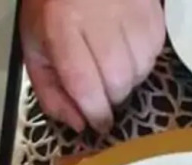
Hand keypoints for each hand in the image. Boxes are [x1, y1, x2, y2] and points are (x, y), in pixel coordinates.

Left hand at [20, 0, 165, 132]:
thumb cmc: (52, 7)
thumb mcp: (36, 46)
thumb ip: (50, 91)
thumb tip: (79, 125)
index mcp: (61, 26)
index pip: (85, 85)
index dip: (95, 113)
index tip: (99, 125)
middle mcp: (98, 16)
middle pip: (118, 82)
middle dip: (113, 97)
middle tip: (104, 90)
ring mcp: (129, 10)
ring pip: (141, 71)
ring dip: (130, 79)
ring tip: (114, 64)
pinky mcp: (151, 10)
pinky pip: (155, 53)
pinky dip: (143, 60)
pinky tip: (128, 48)